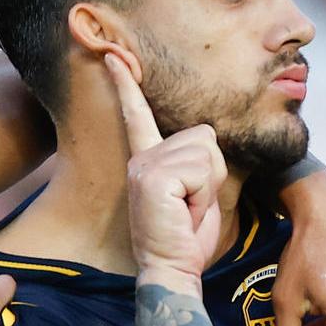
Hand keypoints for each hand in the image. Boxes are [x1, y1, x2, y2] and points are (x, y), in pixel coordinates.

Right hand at [107, 53, 224, 284]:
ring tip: (189, 209)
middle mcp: (141, 157)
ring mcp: (144, 165)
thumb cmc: (186, 238)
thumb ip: (196, 162)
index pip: (137, 114)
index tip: (113, 55)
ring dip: (209, 185)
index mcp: (147, 158)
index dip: (126, 83)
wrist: (172, 270)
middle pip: (204, 136)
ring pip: (207, 151)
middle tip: (192, 205)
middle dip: (212, 172)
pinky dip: (204, 193)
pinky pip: (202, 168)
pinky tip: (185, 211)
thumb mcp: (195, 192)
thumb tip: (206, 137)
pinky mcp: (153, 177)